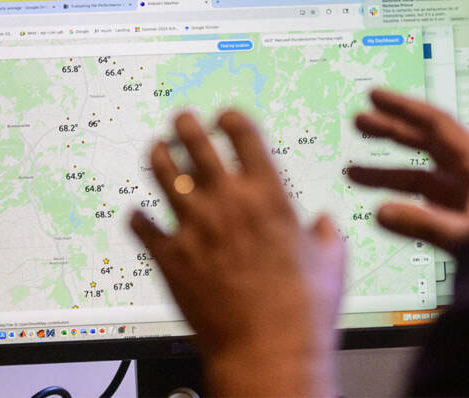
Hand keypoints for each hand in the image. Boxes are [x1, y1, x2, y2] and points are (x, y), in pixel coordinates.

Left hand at [130, 110, 344, 396]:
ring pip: (162, 174)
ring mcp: (194, 227)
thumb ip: (327, 234)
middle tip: (182, 119)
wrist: (267, 351)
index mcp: (268, 196)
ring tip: (157, 148)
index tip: (225, 116)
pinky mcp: (169, 257)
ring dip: (157, 155)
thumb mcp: (331, 263)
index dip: (231, 118)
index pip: (243, 135)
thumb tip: (324, 223)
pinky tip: (137, 214)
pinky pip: (141, 226)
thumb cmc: (304, 310)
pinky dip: (137, 217)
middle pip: (196, 144)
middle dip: (186, 124)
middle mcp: (227, 202)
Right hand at [348, 89, 468, 254]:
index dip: (403, 108)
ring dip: (386, 170)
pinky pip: (425, 198)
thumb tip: (379, 212)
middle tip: (358, 123)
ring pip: (420, 173)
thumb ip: (425, 225)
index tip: (374, 97)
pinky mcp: (462, 215)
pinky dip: (400, 197)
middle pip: (425, 142)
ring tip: (351, 171)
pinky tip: (379, 203)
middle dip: (389, 131)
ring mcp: (466, 194)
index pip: (435, 124)